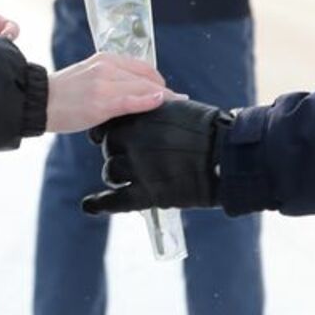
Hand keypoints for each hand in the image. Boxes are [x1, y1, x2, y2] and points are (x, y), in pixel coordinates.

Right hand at [46, 53, 172, 133]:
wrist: (38, 102)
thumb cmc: (64, 94)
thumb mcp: (90, 76)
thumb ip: (112, 78)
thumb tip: (136, 90)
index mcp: (105, 58)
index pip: (142, 67)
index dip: (158, 80)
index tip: (169, 92)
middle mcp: (107, 66)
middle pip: (146, 77)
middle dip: (164, 90)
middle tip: (177, 102)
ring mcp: (104, 83)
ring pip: (143, 88)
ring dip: (163, 97)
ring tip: (176, 106)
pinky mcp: (101, 101)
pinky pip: (132, 100)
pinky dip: (149, 101)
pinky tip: (162, 101)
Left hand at [81, 99, 229, 214]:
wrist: (226, 154)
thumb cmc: (209, 128)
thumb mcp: (177, 109)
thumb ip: (155, 112)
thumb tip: (146, 111)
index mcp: (139, 117)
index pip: (111, 122)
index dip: (110, 129)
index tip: (108, 133)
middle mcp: (132, 141)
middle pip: (110, 147)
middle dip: (117, 151)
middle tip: (134, 155)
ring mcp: (137, 168)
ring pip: (111, 171)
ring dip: (116, 173)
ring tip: (127, 176)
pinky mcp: (147, 194)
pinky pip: (114, 201)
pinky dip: (99, 203)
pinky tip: (88, 205)